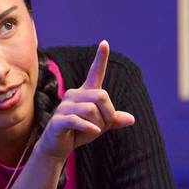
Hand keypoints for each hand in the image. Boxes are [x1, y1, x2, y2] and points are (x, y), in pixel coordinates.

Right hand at [37, 40, 135, 159]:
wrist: (57, 146)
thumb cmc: (79, 132)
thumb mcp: (100, 125)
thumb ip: (114, 120)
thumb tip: (131, 119)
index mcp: (85, 93)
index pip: (95, 72)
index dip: (101, 58)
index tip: (105, 43)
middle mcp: (74, 95)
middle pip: (101, 95)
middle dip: (109, 113)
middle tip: (104, 126)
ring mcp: (64, 107)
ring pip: (91, 109)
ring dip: (99, 123)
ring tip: (94, 131)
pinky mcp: (58, 120)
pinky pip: (78, 120)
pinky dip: (89, 127)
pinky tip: (93, 132)